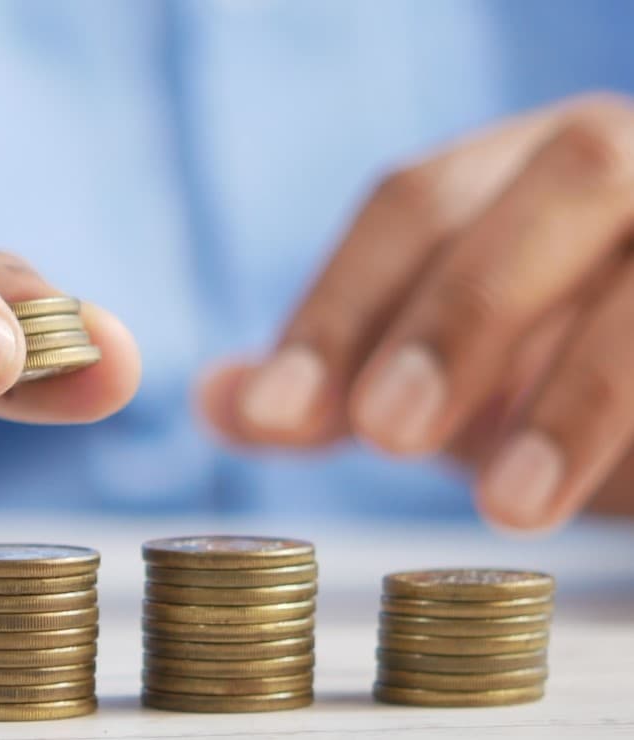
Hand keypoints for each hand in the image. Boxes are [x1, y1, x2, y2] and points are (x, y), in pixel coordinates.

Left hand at [198, 94, 633, 531]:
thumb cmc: (556, 376)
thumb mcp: (446, 384)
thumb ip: (338, 386)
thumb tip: (216, 399)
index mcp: (524, 162)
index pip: (415, 204)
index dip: (340, 305)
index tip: (273, 414)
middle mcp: (621, 163)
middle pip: (555, 190)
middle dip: (462, 315)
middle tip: (386, 434)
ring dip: (580, 392)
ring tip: (508, 506)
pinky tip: (615, 493)